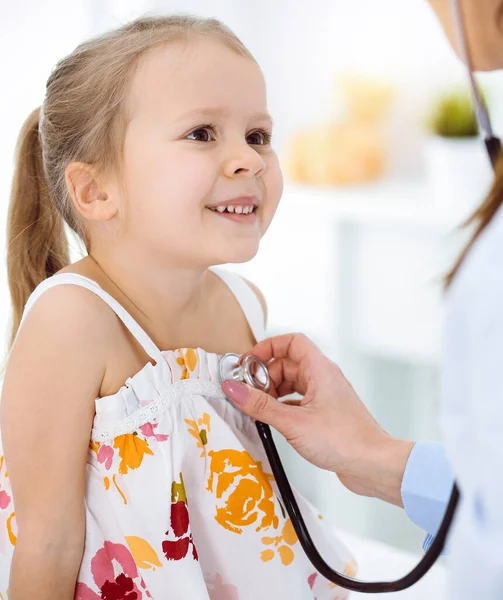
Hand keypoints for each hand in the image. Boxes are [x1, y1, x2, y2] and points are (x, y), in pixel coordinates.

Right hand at [222, 333, 414, 505]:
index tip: (248, 363)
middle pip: (287, 363)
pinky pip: (298, 401)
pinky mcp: (325, 413)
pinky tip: (273, 420)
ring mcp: (325, 396)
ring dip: (273, 392)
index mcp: (320, 369)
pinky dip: (282, 406)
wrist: (372, 465)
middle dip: (265, 376)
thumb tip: (234, 388)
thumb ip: (260, 405)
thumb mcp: (293, 421)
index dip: (268, 347)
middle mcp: (324, 378)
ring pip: (292, 383)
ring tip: (258, 409)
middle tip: (248, 393)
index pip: (292, 342)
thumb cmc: (344, 440)